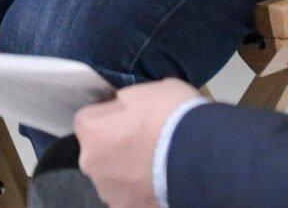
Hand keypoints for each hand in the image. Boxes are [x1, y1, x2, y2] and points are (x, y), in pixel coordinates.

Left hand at [74, 80, 203, 207]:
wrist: (199, 154)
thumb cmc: (170, 113)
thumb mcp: (146, 91)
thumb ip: (126, 103)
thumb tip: (124, 109)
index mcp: (90, 129)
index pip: (88, 118)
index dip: (109, 115)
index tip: (129, 116)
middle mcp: (90, 162)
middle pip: (98, 150)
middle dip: (114, 146)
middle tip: (144, 142)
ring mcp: (108, 191)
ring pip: (112, 177)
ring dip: (126, 172)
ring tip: (156, 166)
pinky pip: (129, 196)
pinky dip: (140, 192)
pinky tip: (160, 183)